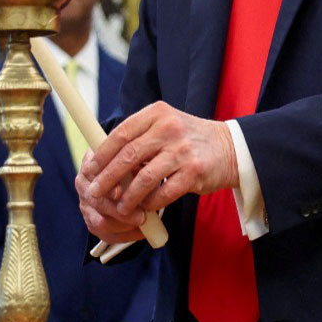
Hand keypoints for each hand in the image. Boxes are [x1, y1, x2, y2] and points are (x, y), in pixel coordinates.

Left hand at [77, 103, 237, 240]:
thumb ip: (139, 139)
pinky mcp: (194, 172)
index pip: (121, 134)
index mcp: (158, 113)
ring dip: (127, 197)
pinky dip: (150, 203)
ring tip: (120, 207)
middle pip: (128, 156)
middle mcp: (170, 128)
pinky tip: (145, 208)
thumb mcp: (165, 126)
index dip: (102, 154)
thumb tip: (104, 163)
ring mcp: (183, 151)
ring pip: (143, 178)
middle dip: (107, 178)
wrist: (231, 148)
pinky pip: (163, 193)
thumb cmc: (190, 140)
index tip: (90, 170)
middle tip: (95, 193)